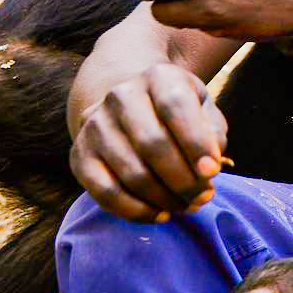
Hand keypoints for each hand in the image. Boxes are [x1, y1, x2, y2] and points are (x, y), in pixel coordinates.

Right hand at [70, 62, 225, 222]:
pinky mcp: (79, 154)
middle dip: (183, 179)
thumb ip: (213, 132)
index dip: (196, 143)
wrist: (130, 103)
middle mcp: (121, 95)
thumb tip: (210, 165)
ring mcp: (95, 124)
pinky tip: (160, 215)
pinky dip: (135, 211)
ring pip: (131, 173)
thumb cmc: (177, 111)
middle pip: (152, 144)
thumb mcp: (203, 109)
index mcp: (158, 77)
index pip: (175, 107)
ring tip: (187, 206)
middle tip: (203, 197)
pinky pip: (104, 192)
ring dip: (164, 198)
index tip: (212, 172)